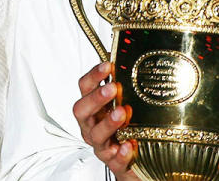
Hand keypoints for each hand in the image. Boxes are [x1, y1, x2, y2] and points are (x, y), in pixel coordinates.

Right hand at [72, 62, 140, 179]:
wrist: (137, 161)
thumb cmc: (128, 128)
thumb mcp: (126, 103)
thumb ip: (126, 84)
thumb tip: (135, 55)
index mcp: (94, 108)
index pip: (85, 87)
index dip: (93, 75)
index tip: (107, 65)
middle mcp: (92, 125)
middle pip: (82, 110)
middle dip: (95, 98)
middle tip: (112, 88)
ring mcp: (102, 145)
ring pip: (96, 135)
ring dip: (107, 123)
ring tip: (122, 113)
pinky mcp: (115, 163)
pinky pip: (114, 161)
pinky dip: (120, 154)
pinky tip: (129, 146)